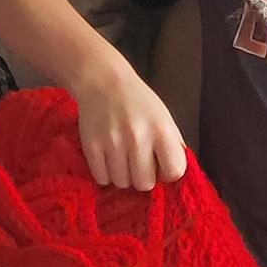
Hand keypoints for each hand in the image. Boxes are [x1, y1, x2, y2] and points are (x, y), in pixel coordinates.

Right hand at [71, 71, 186, 190]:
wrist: (104, 83)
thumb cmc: (138, 102)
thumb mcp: (164, 119)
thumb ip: (172, 146)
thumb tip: (175, 175)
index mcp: (161, 130)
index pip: (174, 171)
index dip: (169, 172)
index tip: (162, 166)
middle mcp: (138, 137)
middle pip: (145, 183)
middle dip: (144, 177)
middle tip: (139, 164)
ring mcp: (113, 142)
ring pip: (122, 183)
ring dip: (124, 176)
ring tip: (123, 160)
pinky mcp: (92, 146)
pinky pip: (102, 178)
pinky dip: (105, 174)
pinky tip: (109, 160)